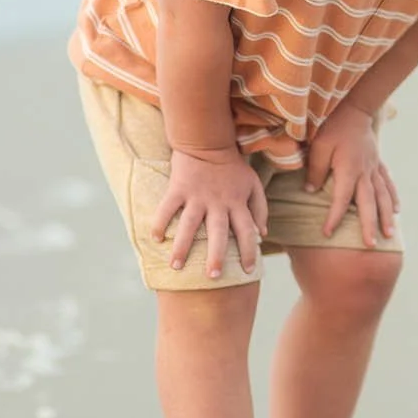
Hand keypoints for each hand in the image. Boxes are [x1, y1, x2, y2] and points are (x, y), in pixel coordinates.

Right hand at [150, 147, 267, 280]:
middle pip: (219, 233)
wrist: (209, 141)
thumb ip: (259, 209)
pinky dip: (160, 222)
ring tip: (176, 267)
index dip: (248, 251)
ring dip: (183, 247)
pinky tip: (156, 238)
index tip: (248, 271)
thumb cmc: (233, 166)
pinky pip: (167, 208)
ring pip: (190, 225)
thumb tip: (262, 234)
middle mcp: (218, 202)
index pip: (247, 231)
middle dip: (217, 256)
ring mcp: (197, 196)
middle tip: (213, 277)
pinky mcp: (179, 188)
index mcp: (237, 203)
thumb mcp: (253, 185)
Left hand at [304, 103, 398, 247]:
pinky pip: (388, 184)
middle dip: (369, 225)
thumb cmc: (333, 127)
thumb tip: (310, 190)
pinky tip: (396, 210)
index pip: (340, 198)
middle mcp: (364, 172)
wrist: (355, 109)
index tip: (328, 233)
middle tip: (371, 245)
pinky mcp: (378, 164)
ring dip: (386, 216)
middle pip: (368, 203)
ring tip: (389, 234)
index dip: (334, 216)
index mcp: (348, 169)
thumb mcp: (318, 146)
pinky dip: (393, 198)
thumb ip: (315, 169)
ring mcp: (374, 168)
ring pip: (382, 196)